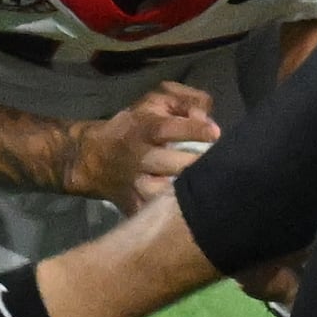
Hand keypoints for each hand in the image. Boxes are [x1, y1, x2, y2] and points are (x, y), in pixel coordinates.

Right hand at [63, 81, 220, 216]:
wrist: (93, 158)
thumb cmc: (135, 126)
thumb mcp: (155, 101)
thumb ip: (185, 101)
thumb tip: (207, 116)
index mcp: (143, 128)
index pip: (166, 128)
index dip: (192, 130)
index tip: (216, 133)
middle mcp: (139, 157)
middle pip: (167, 163)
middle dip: (194, 165)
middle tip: (222, 166)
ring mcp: (136, 185)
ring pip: (160, 194)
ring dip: (184, 194)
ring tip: (210, 192)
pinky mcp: (135, 206)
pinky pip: (155, 215)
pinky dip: (173, 216)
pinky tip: (195, 213)